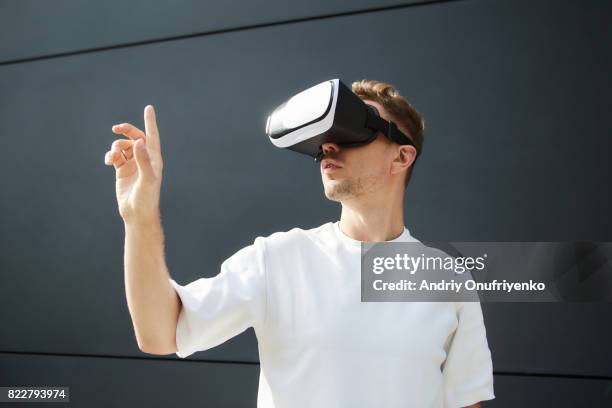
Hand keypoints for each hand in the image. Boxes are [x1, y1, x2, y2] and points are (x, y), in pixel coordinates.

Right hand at [104, 105, 162, 224]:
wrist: (136, 212)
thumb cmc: (147, 197)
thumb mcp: (147, 179)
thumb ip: (143, 160)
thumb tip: (139, 142)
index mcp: (154, 158)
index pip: (152, 136)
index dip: (150, 122)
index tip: (148, 108)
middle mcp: (144, 158)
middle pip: (135, 137)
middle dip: (126, 131)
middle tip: (117, 128)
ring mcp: (132, 163)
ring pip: (122, 146)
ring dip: (115, 147)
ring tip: (112, 158)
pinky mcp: (122, 170)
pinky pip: (114, 156)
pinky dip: (110, 155)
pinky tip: (108, 161)